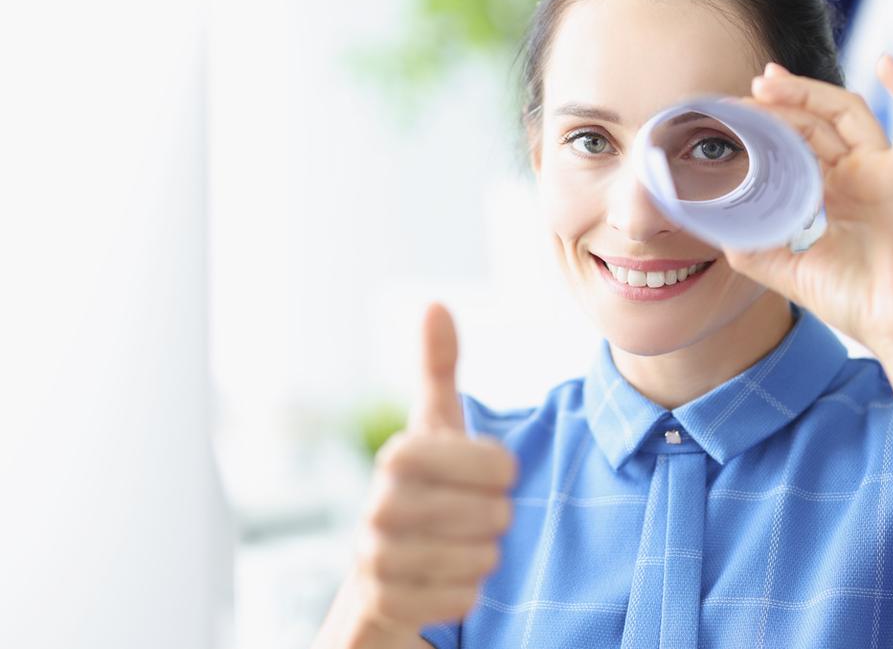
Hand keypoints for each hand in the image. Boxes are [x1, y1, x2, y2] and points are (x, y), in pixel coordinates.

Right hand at [350, 302, 517, 636]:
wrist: (382, 577)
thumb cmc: (424, 492)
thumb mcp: (435, 431)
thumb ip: (437, 371)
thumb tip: (434, 304)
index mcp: (397, 458)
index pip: (473, 459)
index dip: (493, 467)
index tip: (501, 473)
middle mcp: (377, 507)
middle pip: (481, 514)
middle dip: (495, 517)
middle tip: (487, 517)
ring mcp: (374, 559)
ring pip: (472, 559)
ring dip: (484, 556)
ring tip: (472, 547)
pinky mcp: (380, 605)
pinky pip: (453, 600)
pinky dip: (466, 593)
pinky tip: (454, 581)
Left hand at [723, 55, 892, 360]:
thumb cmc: (851, 302)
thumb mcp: (784, 271)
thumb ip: (750, 247)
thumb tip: (712, 225)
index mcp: (824, 195)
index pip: (791, 144)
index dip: (763, 124)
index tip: (730, 113)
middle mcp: (851, 178)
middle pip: (813, 122)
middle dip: (778, 101)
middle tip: (744, 91)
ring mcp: (878, 174)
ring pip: (844, 114)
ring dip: (808, 92)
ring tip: (769, 81)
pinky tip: (886, 63)